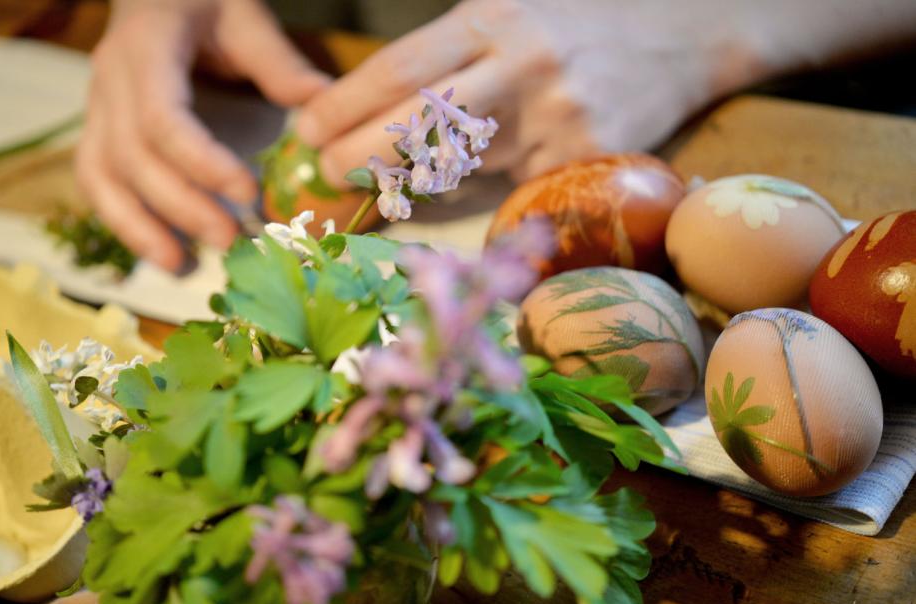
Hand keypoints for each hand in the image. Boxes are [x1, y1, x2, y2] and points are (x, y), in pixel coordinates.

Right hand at [76, 0, 328, 270]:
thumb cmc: (204, 1)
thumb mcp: (244, 17)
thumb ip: (280, 64)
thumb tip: (328, 109)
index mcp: (146, 48)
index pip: (163, 118)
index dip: (201, 162)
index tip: (247, 192)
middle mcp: (110, 80)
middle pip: (132, 156)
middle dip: (179, 205)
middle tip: (230, 239)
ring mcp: (97, 106)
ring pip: (101, 175)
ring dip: (138, 226)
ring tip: (181, 265)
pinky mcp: (99, 128)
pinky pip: (96, 180)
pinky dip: (122, 220)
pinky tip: (158, 250)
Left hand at [295, 0, 774, 188]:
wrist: (684, 30)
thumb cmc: (578, 16)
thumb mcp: (506, 1)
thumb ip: (445, 46)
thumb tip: (371, 101)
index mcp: (491, 18)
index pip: (397, 71)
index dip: (342, 106)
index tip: (306, 130)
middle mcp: (521, 68)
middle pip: (418, 127)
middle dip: (359, 155)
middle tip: (327, 171)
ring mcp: (556, 120)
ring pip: (460, 170)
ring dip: (408, 184)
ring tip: (377, 186)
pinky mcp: (584, 161)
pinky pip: (509, 191)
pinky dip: (473, 197)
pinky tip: (451, 194)